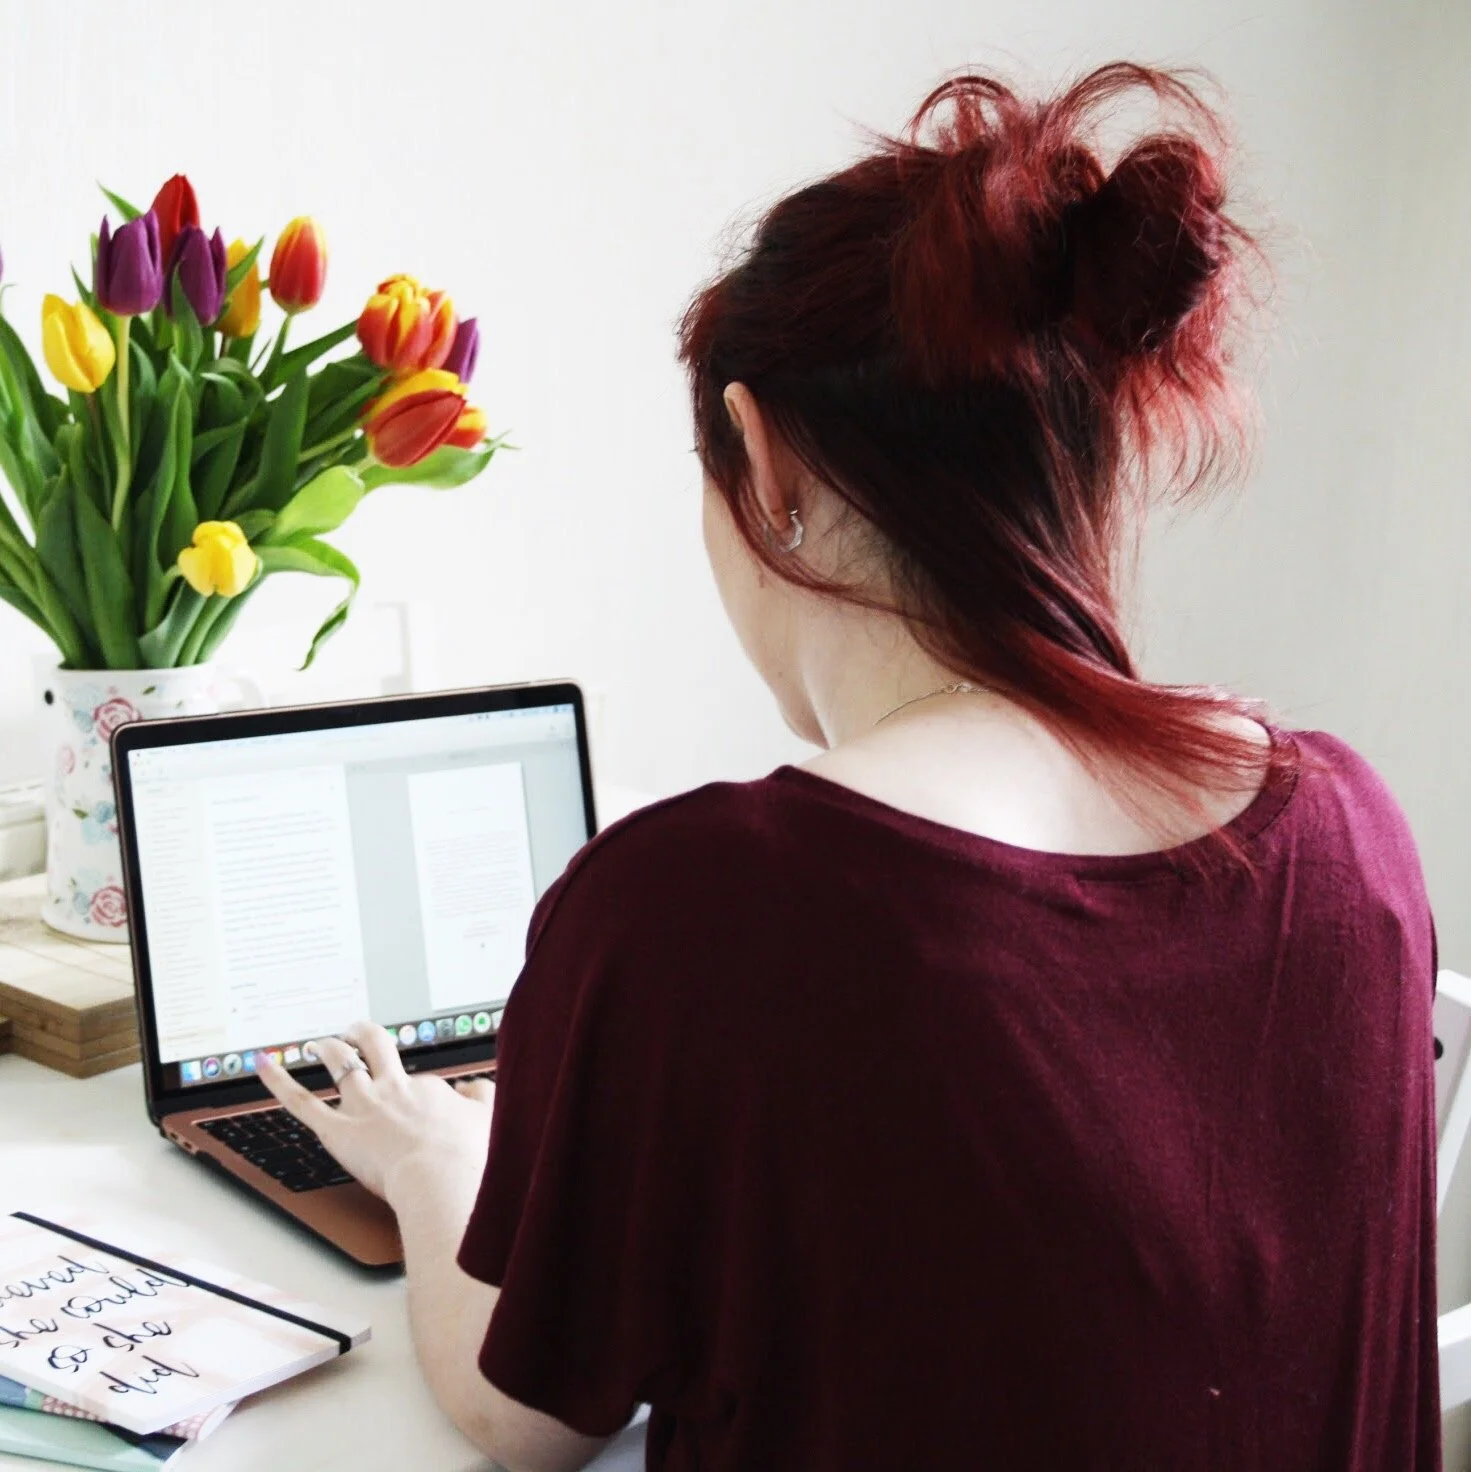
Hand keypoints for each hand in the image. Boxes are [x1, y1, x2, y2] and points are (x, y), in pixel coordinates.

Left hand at [257, 1021, 494, 1209]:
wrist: (440, 1177)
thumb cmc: (466, 1156)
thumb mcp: (489, 1120)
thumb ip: (481, 1098)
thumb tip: (473, 1086)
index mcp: (428, 1088)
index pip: (418, 1081)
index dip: (417, 1091)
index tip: (422, 1104)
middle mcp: (393, 1089)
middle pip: (376, 1047)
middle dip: (364, 1036)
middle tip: (357, 1032)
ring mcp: (363, 1106)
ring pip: (341, 1065)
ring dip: (328, 1049)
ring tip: (320, 1043)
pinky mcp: (336, 1131)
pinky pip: (302, 1103)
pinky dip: (279, 1081)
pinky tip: (263, 1062)